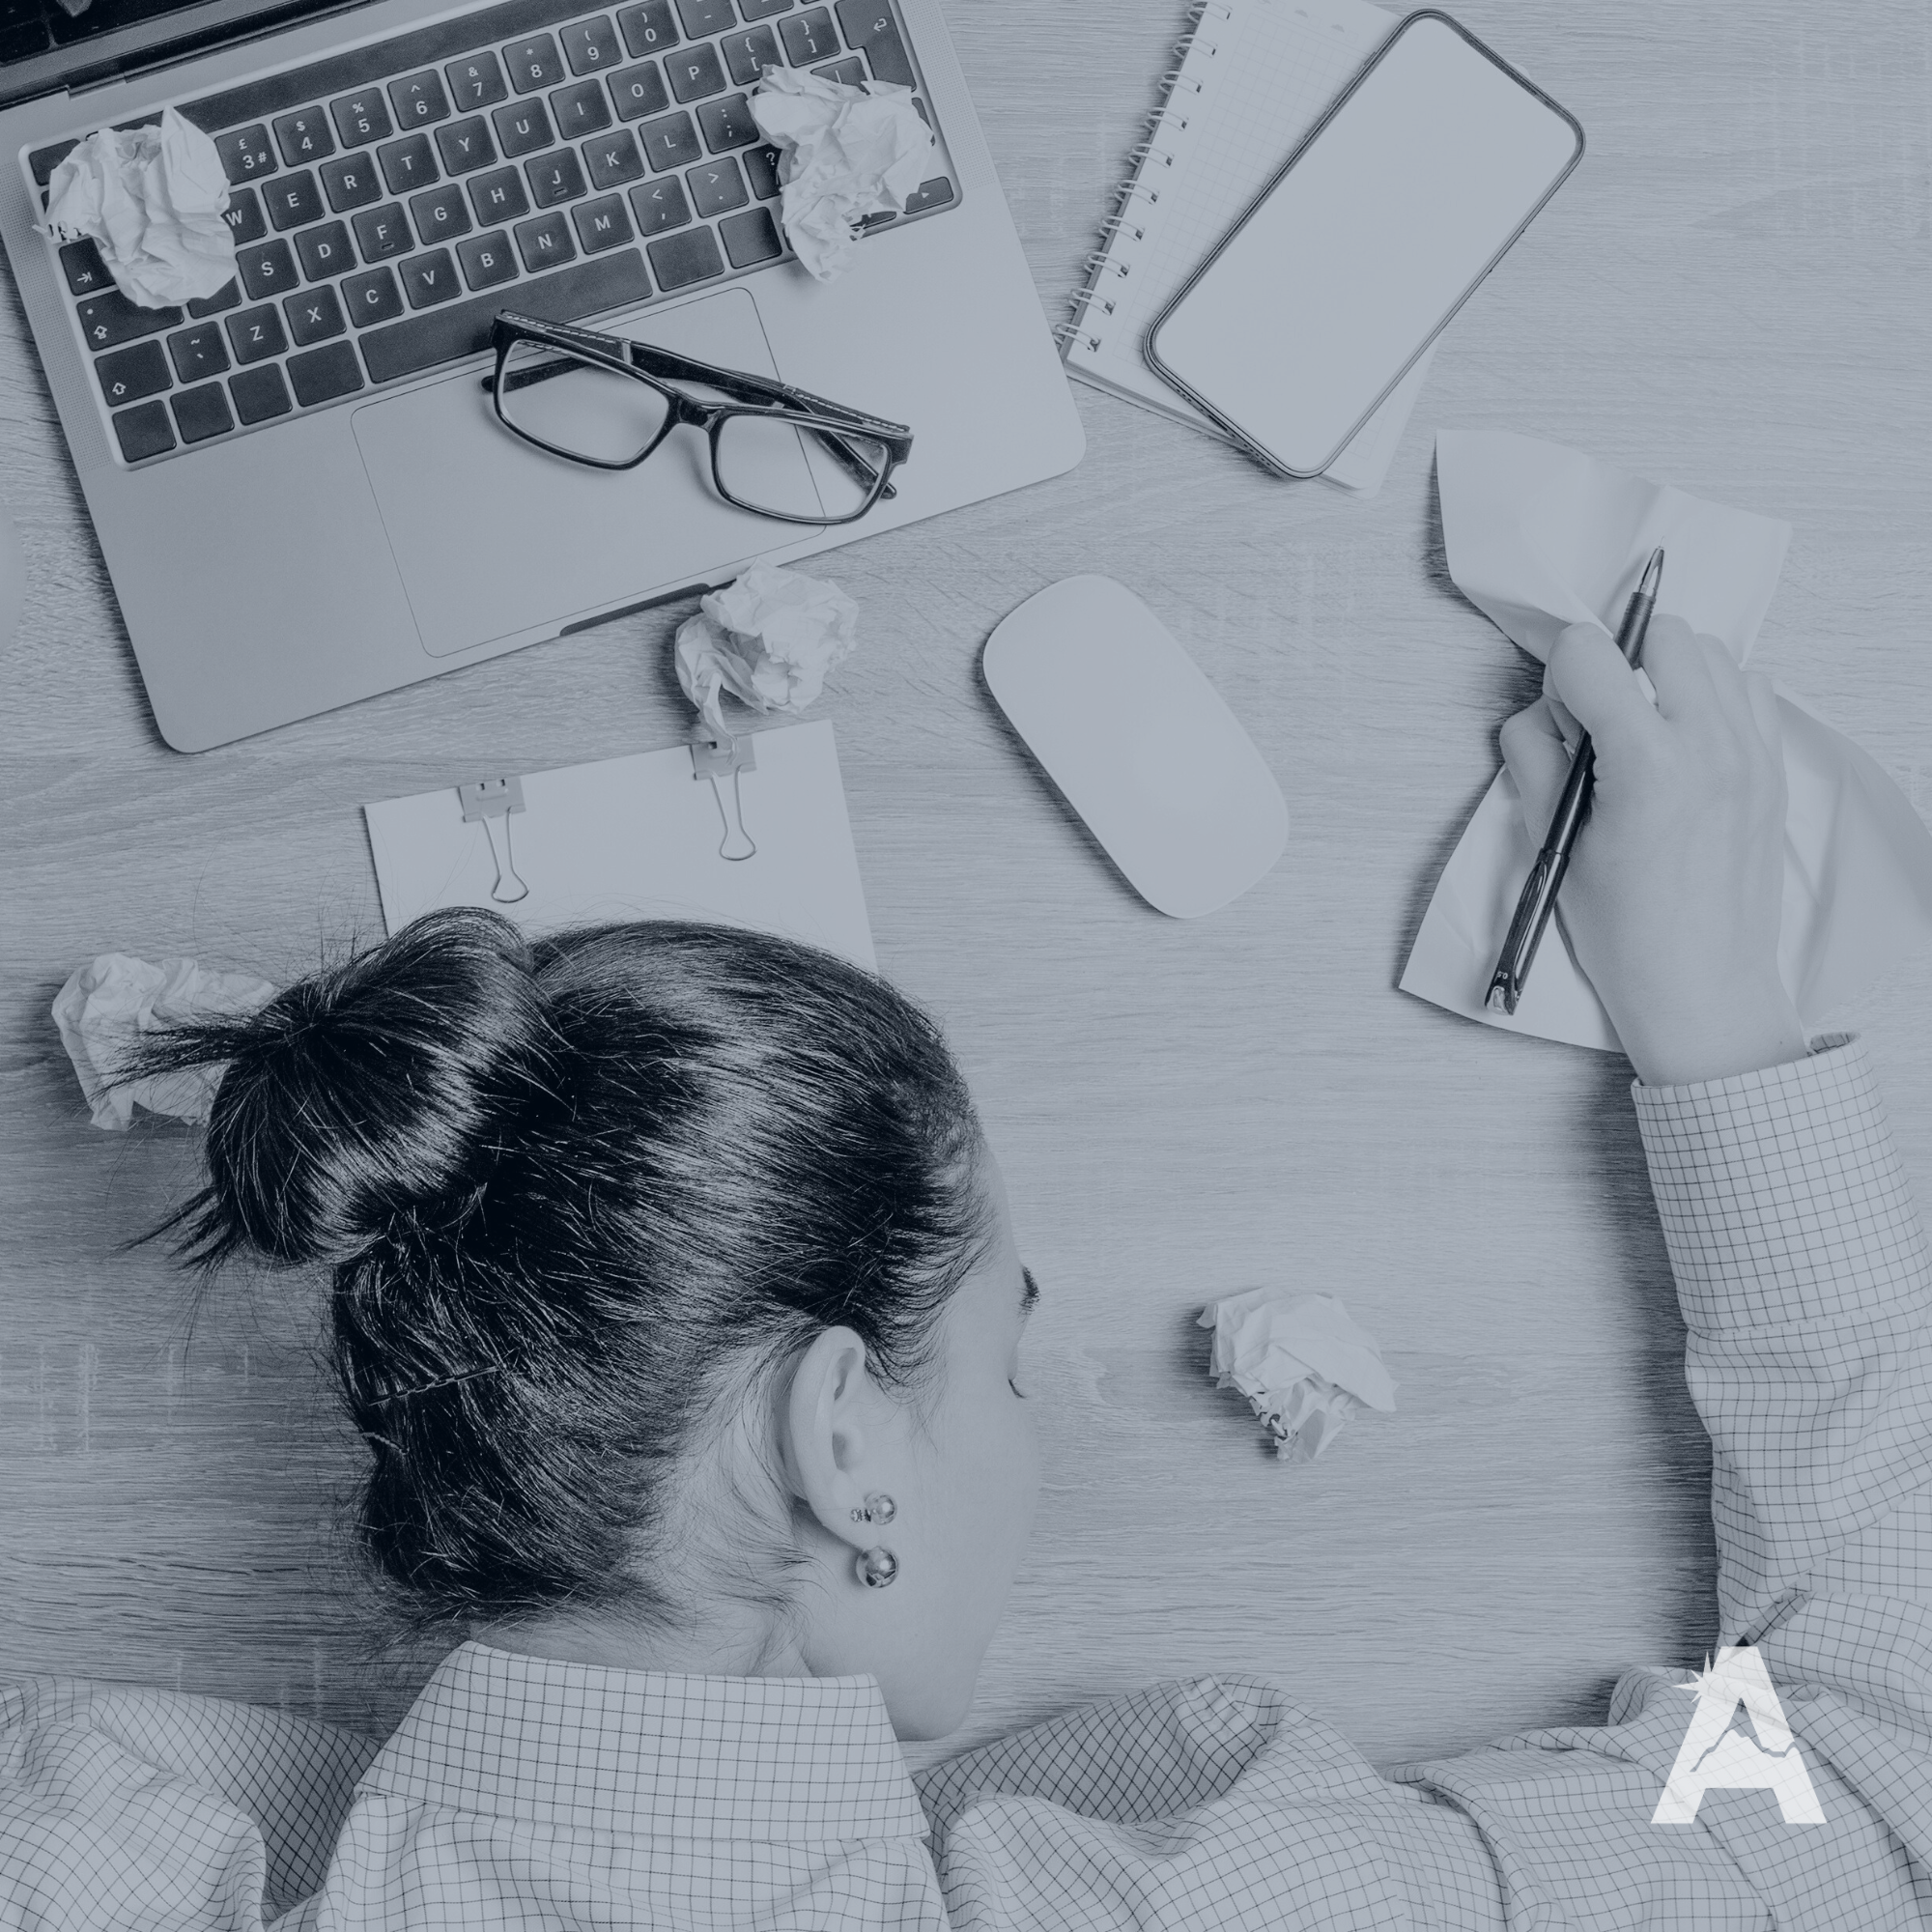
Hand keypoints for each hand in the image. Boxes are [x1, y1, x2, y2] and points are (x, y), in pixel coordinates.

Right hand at [1498, 614, 1807, 1086]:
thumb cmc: (1624, 930)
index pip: (1590, 653)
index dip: (1559, 674)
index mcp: (1646, 764)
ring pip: (1711, 653)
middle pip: (1661, 633)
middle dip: (1617, 660)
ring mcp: (1752, 754)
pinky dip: (1712, 697)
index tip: (1558, 712)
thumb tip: (1540, 715)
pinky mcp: (1772, 769)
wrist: (1700, 985)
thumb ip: (1535, 759)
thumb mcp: (1554, 842)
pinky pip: (1748, 690)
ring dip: (1667, 673)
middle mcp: (1709, 746)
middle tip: (1598, 717)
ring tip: (1643, 728)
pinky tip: (1684, 743)